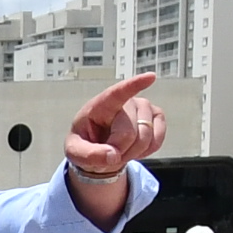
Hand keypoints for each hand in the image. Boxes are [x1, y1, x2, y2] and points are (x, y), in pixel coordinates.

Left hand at [61, 72, 160, 222]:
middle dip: (119, 150)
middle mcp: (126, 102)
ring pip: (145, 138)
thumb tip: (112, 155)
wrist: (101, 148)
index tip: (150, 77)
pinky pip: (157, 141)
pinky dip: (145, 152)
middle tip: (108, 153)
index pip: (117, 94)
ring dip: (132, 153)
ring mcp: (144, 108)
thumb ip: (88, 155)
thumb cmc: (86, 143)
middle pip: (128, 133)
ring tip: (120, 150)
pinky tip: (134, 148)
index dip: (134, 86)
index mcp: (101, 105)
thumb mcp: (76, 152)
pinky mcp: (157, 117)